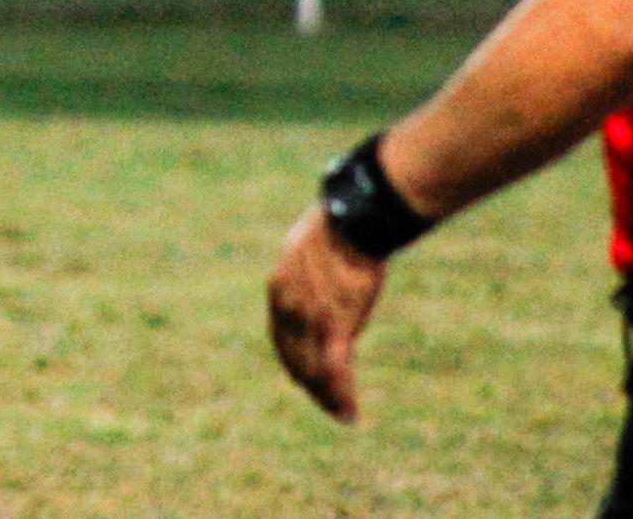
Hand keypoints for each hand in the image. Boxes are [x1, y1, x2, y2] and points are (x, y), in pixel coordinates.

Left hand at [267, 205, 386, 421]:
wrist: (353, 220)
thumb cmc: (339, 228)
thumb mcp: (309, 249)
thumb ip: (308, 275)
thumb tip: (319, 278)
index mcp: (279, 290)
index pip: (282, 337)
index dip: (293, 360)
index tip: (303, 374)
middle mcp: (287, 309)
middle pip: (295, 359)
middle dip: (309, 384)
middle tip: (324, 401)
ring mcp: (309, 320)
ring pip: (314, 371)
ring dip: (326, 397)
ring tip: (339, 413)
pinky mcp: (334, 326)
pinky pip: (335, 372)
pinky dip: (341, 396)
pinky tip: (349, 411)